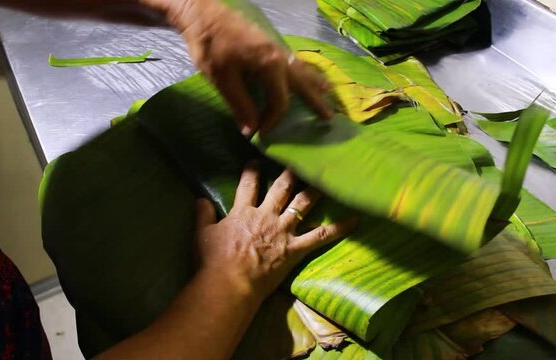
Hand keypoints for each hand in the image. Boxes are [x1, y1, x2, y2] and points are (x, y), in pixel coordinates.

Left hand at [166, 0, 331, 134]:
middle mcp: (279, 56)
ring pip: (301, 68)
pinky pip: (294, 60)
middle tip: (329, 116)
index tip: (260, 132)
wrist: (203, 14)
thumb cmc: (211, 46)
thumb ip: (240, 105)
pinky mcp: (269, 44)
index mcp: (270, 66)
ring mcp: (276, 48)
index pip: (280, 101)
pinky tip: (306, 72)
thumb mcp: (222, 79)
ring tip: (327, 91)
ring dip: (314, 82)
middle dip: (315, 100)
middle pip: (302, 83)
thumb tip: (252, 130)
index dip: (272, 120)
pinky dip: (305, 69)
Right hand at [194, 162, 356, 301]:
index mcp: (243, 211)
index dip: (253, 171)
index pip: (248, 184)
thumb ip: (203, 215)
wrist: (229, 283)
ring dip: (315, 190)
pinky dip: (339, 228)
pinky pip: (321, 235)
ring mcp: (283, 231)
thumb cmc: (213, 261)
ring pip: (303, 204)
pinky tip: (355, 219)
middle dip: (291, 171)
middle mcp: (266, 215)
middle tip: (302, 158)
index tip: (258, 160)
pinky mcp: (295, 248)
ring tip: (328, 177)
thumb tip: (200, 199)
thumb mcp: (201, 235)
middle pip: (281, 188)